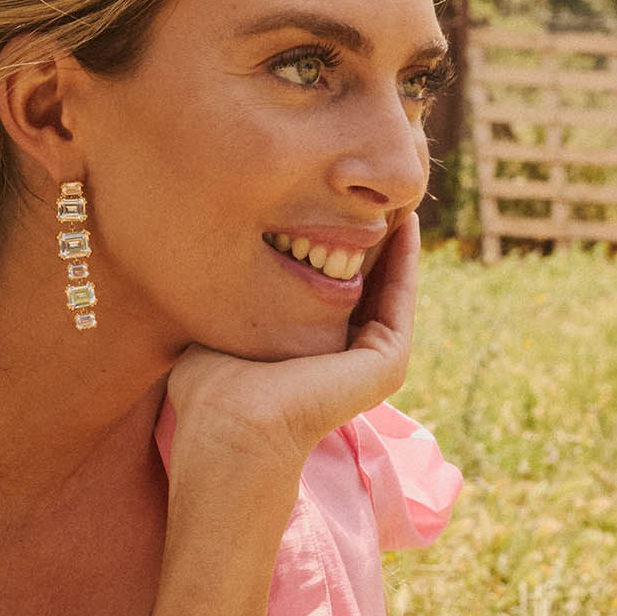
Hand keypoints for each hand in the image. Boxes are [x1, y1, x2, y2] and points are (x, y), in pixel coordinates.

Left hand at [165, 210, 418, 487]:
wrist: (231, 426)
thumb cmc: (211, 391)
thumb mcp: (222, 331)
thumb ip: (235, 302)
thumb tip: (214, 263)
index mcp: (308, 361)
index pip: (328, 298)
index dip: (331, 250)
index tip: (327, 205)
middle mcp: (342, 365)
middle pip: (363, 289)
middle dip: (366, 240)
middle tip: (369, 188)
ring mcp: (370, 368)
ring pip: (387, 290)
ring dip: (393, 243)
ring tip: (393, 194)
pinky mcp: (387, 364)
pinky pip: (401, 299)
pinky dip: (405, 260)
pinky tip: (404, 220)